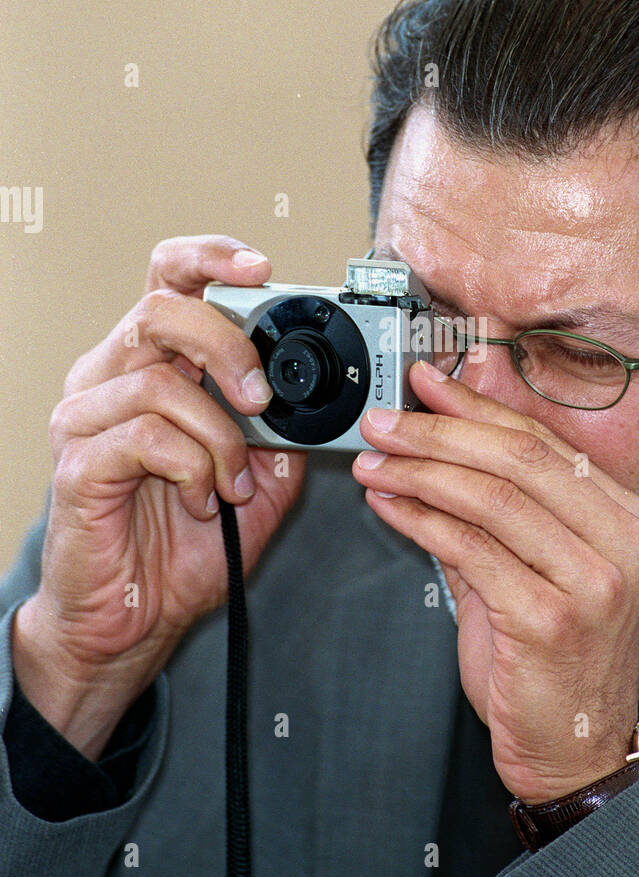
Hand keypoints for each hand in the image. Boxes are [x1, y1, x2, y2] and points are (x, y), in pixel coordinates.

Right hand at [13, 235, 306, 756]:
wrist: (134, 618)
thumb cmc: (183, 547)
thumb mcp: (261, 481)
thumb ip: (284, 433)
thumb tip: (322, 395)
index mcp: (150, 365)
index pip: (169, 280)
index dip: (212, 258)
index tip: (264, 268)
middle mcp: (109, 378)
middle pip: (161, 309)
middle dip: (229, 347)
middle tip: (262, 401)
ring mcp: (85, 419)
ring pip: (160, 381)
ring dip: (220, 437)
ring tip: (233, 482)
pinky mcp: (77, 463)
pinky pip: (144, 436)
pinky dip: (192, 468)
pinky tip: (203, 499)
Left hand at [352, 360, 638, 803]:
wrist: (576, 750)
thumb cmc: (551, 661)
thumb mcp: (534, 569)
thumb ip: (494, 510)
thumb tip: (437, 442)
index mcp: (623, 516)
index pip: (541, 441)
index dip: (476, 405)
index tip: (426, 383)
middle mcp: (621, 539)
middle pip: (516, 458)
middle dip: (438, 431)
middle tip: (384, 420)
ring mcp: (592, 580)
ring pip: (491, 497)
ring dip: (420, 471)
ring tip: (374, 461)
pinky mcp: (551, 619)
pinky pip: (471, 549)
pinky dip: (420, 519)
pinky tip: (389, 505)